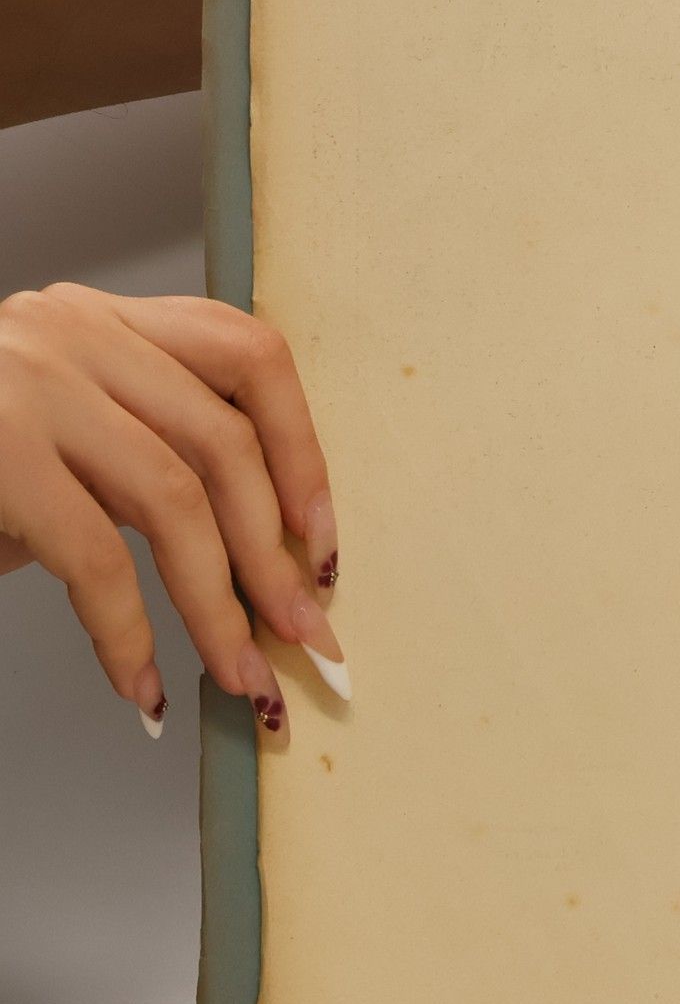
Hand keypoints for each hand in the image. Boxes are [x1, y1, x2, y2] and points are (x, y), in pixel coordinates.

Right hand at [0, 284, 347, 739]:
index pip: (250, 357)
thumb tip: (256, 564)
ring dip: (217, 605)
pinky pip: (92, 555)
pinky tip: (142, 685)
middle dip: (274, 557)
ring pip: (174, 501)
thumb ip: (139, 461)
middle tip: (307, 639)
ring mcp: (25, 383)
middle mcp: (72, 331)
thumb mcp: (57, 435)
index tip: (325, 541)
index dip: (304, 452)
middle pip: (224, 444)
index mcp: (103, 318)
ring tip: (239, 679)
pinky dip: (127, 633)